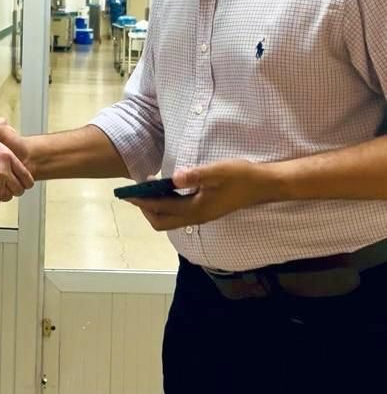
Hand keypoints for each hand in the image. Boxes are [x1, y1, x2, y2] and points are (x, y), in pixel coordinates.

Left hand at [129, 160, 269, 231]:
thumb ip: (197, 175)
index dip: (144, 202)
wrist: (263, 186)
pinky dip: (166, 204)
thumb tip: (174, 177)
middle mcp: (196, 217)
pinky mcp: (205, 211)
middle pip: (162, 222)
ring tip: (146, 190)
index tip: (129, 194)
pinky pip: (178, 213)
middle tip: (135, 193)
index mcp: (196, 209)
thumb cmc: (241, 176)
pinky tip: (165, 189)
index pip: (162, 209)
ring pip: (170, 219)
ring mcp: (201, 215)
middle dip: (146, 210)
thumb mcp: (219, 171)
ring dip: (155, 208)